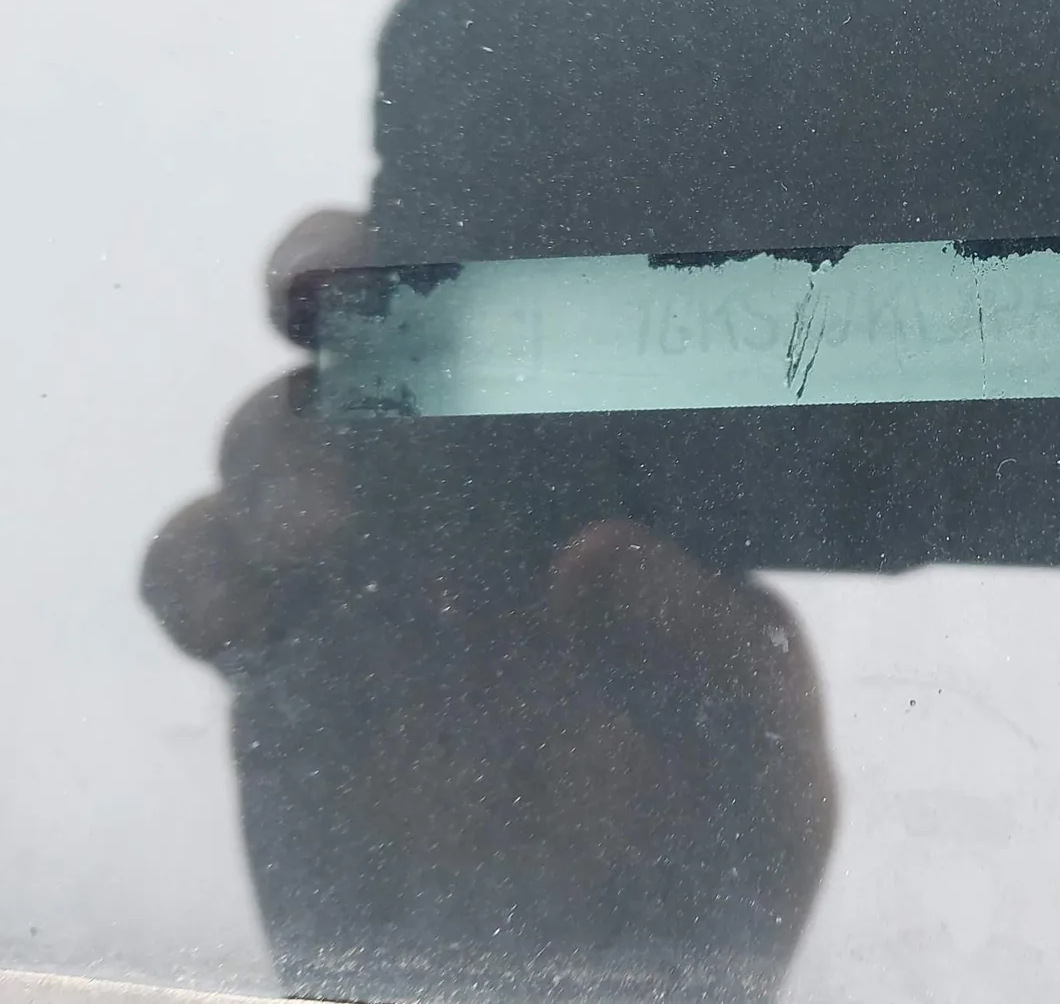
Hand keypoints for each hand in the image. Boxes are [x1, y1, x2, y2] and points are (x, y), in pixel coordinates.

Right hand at [142, 210, 834, 995]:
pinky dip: (199, 567)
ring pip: (279, 432)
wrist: (566, 994)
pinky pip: (196, 567)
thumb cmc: (708, 868)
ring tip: (331, 538)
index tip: (467, 232)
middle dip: (339, 281)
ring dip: (277, 451)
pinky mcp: (284, 651)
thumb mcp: (762, 768)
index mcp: (619, 479)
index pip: (559, 325)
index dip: (494, 252)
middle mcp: (495, 495)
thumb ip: (708, 655)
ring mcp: (379, 564)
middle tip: (324, 295)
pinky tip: (254, 620)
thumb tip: (583, 555)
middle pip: (389, 333)